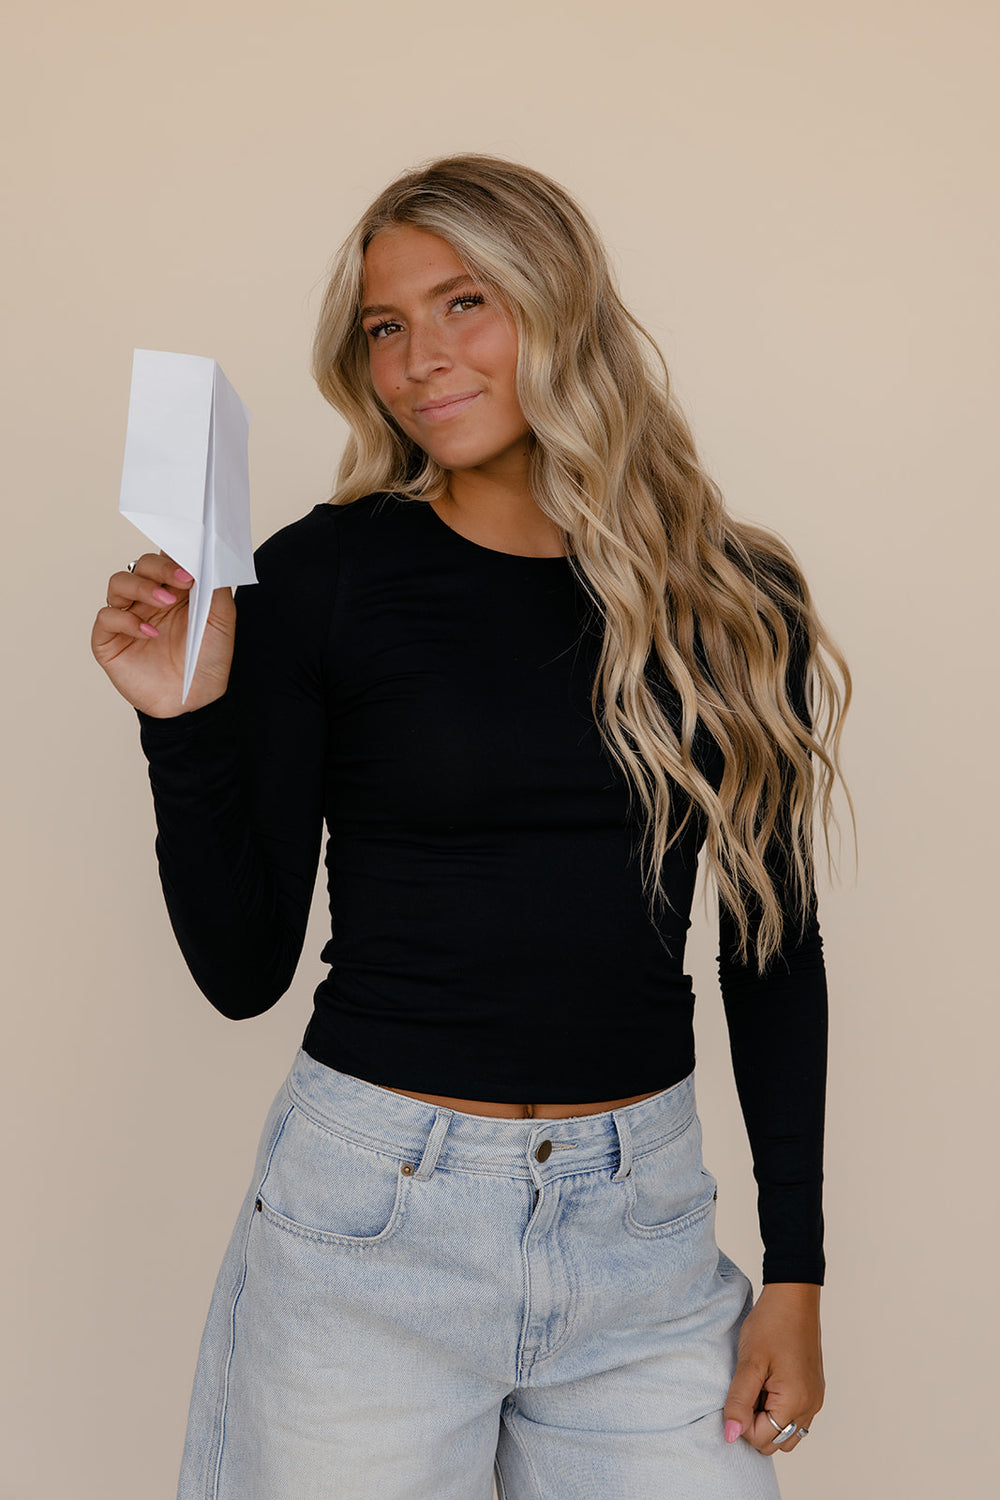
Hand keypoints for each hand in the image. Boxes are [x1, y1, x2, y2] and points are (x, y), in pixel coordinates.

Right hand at [91, 551, 235, 717]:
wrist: (196, 702)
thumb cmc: (208, 660)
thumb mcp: (221, 620)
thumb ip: (215, 586)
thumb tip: (207, 556)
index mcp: (173, 589)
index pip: (164, 557)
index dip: (173, 551)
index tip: (191, 556)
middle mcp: (147, 599)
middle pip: (140, 565)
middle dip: (160, 568)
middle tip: (183, 580)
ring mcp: (127, 617)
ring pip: (118, 583)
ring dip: (141, 587)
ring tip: (165, 602)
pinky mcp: (110, 640)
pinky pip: (106, 617)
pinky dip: (126, 620)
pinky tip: (150, 633)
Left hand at [722, 1282, 823, 1455]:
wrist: (793, 1296)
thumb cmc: (771, 1324)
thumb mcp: (749, 1362)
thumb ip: (738, 1401)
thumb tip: (729, 1435)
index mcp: (795, 1402)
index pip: (762, 1439)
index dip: (741, 1422)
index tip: (737, 1394)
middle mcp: (810, 1407)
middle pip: (775, 1442)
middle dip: (755, 1425)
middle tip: (746, 1390)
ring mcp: (815, 1400)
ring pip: (786, 1432)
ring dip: (767, 1420)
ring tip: (757, 1388)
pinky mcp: (814, 1391)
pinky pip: (795, 1417)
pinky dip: (778, 1410)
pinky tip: (768, 1384)